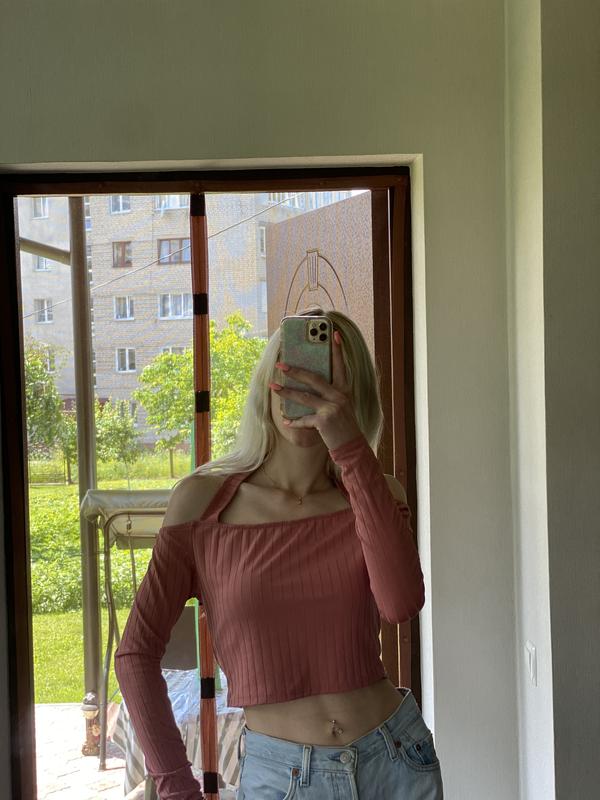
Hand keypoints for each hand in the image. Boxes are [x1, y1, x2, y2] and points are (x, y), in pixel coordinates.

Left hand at [269, 329, 362, 450]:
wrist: (352, 446)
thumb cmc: (344, 425)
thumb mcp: (342, 405)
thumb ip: (329, 394)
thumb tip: (308, 384)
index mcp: (344, 389)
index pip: (341, 365)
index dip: (337, 350)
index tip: (334, 333)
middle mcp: (339, 396)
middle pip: (314, 378)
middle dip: (295, 371)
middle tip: (281, 364)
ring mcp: (331, 408)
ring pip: (304, 397)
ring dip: (286, 392)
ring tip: (273, 386)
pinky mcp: (324, 421)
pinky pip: (304, 419)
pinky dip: (294, 421)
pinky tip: (286, 421)